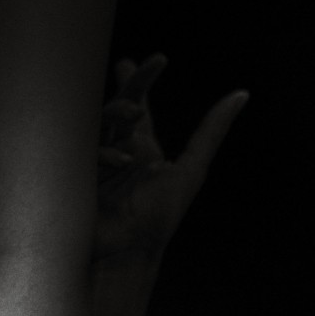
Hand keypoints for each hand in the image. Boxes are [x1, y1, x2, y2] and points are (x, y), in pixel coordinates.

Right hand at [95, 55, 247, 264]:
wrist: (127, 253)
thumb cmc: (158, 219)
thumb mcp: (191, 170)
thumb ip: (211, 132)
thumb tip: (241, 94)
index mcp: (141, 149)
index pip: (138, 108)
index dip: (137, 82)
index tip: (133, 62)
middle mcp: (115, 151)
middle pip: (116, 107)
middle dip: (124, 87)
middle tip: (128, 69)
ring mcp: (91, 163)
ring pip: (95, 124)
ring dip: (113, 114)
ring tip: (132, 114)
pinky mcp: (73, 177)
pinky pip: (82, 152)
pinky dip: (102, 152)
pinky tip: (118, 161)